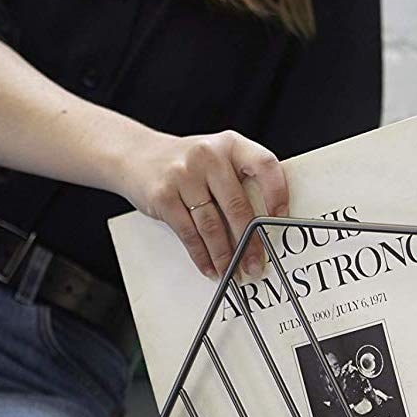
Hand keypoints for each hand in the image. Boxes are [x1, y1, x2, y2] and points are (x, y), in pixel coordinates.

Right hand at [119, 129, 287, 280]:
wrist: (136, 155)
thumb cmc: (188, 164)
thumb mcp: (218, 160)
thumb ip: (241, 182)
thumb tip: (265, 229)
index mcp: (231, 144)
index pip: (265, 165)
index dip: (277, 194)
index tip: (280, 220)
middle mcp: (209, 155)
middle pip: (237, 206)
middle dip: (249, 243)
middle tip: (256, 265)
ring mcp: (184, 174)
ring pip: (212, 225)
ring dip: (225, 256)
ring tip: (233, 272)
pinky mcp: (164, 195)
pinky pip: (188, 233)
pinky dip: (201, 255)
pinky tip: (209, 267)